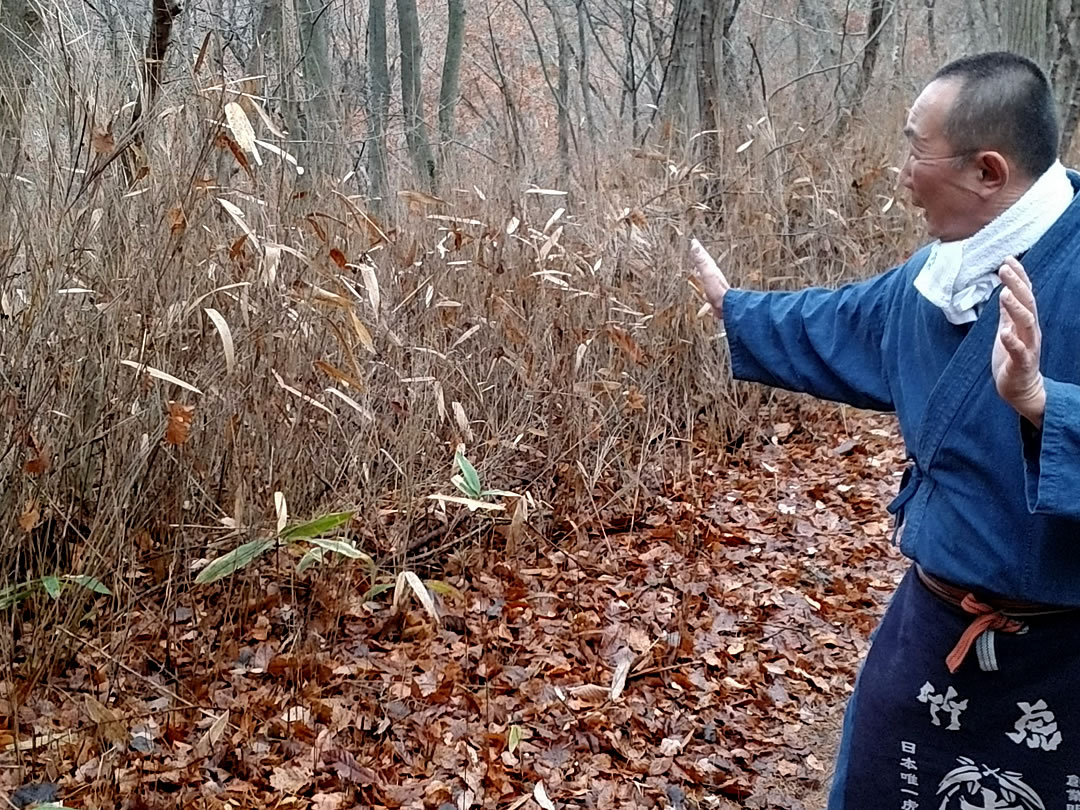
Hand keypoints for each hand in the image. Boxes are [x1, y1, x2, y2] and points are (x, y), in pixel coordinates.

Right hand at [690, 238, 729, 317]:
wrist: (726, 307)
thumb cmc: (717, 291)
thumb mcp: (707, 273)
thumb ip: (700, 260)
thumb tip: (694, 244)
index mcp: (712, 269)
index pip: (704, 256)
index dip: (698, 249)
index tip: (693, 241)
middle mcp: (714, 275)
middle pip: (706, 263)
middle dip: (701, 257)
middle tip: (696, 251)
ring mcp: (714, 285)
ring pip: (706, 274)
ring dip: (702, 269)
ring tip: (699, 267)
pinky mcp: (712, 294)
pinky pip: (706, 284)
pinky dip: (703, 282)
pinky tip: (703, 286)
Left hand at [992, 256, 1045, 427]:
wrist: (1021, 388)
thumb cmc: (1013, 358)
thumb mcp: (1009, 329)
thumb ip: (1008, 312)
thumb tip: (1007, 290)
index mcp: (1025, 322)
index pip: (1025, 294)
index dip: (1019, 277)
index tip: (1008, 259)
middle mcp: (1030, 331)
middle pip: (1027, 303)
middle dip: (1017, 284)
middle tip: (1005, 268)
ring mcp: (1028, 346)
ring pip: (1026, 323)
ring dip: (1016, 308)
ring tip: (1006, 293)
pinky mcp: (1021, 363)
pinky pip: (1019, 350)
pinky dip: (1012, 340)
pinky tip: (1004, 332)